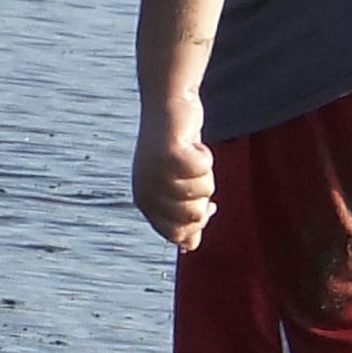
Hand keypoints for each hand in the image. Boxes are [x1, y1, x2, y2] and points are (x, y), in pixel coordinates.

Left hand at [133, 115, 215, 249]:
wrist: (168, 105)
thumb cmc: (175, 148)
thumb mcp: (179, 186)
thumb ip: (183, 216)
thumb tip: (189, 248)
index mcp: (145, 203)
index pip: (177, 234)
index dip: (197, 222)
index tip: (205, 204)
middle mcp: (146, 191)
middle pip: (194, 215)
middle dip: (204, 193)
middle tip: (193, 172)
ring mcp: (155, 174)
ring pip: (203, 190)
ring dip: (205, 171)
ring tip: (191, 154)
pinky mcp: (168, 154)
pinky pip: (203, 168)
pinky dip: (205, 155)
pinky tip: (193, 143)